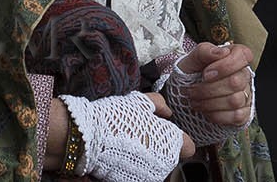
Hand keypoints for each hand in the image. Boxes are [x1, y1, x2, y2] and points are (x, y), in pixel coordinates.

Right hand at [59, 91, 191, 181]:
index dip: (177, 138)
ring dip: (144, 158)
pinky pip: (137, 174)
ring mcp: (147, 178)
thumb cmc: (116, 118)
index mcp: (171, 145)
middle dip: (156, 146)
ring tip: (125, 143)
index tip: (164, 132)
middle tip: (138, 133)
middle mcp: (163, 166)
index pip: (187, 147)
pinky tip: (118, 154)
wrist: (88, 138)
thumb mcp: (140, 102)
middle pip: (168, 157)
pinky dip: (131, 166)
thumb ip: (159, 104)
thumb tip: (166, 111)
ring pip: (152, 167)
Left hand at [175, 42, 255, 126]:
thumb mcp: (192, 59)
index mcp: (235, 56)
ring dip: (210, 103)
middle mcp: (244, 75)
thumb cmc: (192, 73)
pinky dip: (217, 115)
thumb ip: (204, 51)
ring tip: (195, 100)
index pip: (243, 55)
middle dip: (209, 88)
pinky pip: (236, 116)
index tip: (205, 74)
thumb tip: (221, 52)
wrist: (187, 93)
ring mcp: (246, 95)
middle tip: (192, 90)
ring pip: (235, 100)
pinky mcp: (244, 112)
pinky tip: (206, 111)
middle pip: (236, 82)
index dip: (224, 66)